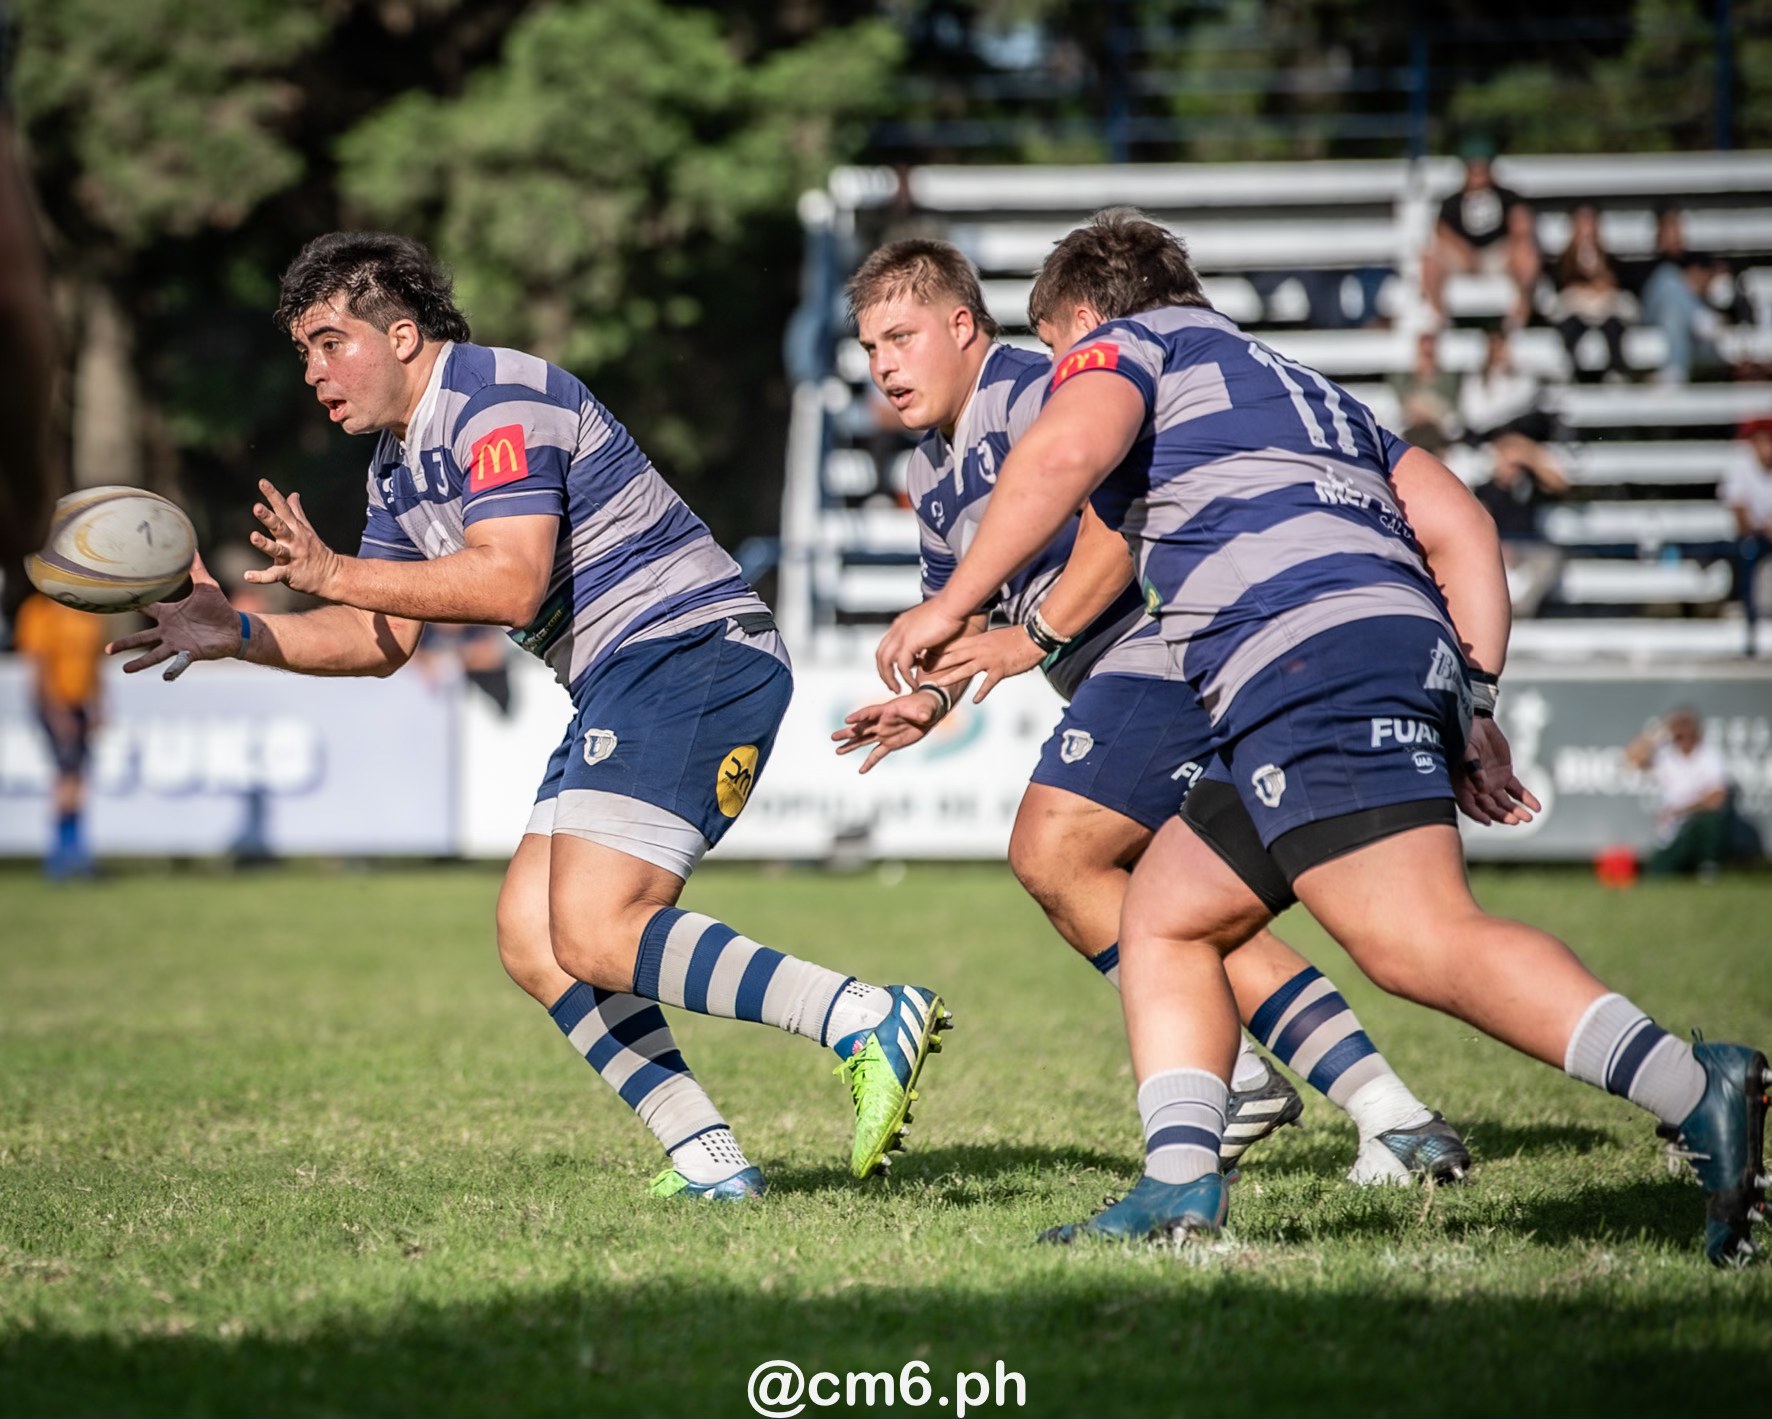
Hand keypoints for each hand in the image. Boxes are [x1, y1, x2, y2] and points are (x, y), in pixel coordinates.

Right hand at [105, 551, 239, 678]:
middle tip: (107, 650)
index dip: (130, 603)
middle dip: (125, 644)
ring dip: (141, 662)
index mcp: (169, 614)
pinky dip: (173, 670)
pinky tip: (165, 678)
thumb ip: (197, 568)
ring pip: (154, 654)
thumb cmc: (219, 608)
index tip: (110, 599)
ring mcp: (178, 644)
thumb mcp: (206, 585)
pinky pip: (180, 663)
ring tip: (125, 669)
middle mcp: (169, 631)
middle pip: (142, 638)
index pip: (145, 607)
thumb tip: (193, 546)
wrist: (235, 627)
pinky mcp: (191, 653)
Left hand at [246, 479, 342, 596]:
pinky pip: (274, 575)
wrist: (330, 574)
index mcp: (295, 528)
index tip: (262, 482)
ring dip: (265, 543)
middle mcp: (293, 540)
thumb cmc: (314, 550)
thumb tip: (293, 494)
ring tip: (253, 537)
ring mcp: (291, 556)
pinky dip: (261, 576)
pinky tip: (247, 576)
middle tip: (257, 507)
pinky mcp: (289, 573)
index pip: (283, 508)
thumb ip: (296, 511)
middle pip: (279, 526)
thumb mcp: (306, 528)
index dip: (272, 495)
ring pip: (277, 549)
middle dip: (268, 517)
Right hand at [831, 690, 943, 773]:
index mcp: (887, 710)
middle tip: (833, 737)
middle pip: (861, 728)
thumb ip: (922, 713)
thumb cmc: (926, 706)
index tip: (848, 720)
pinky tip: (861, 771)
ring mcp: (884, 733)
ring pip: (864, 740)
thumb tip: (925, 718)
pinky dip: (870, 762)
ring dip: (851, 745)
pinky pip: (877, 754)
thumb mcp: (925, 708)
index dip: (859, 716)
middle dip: (848, 733)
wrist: (929, 713)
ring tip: (837, 751)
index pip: (870, 712)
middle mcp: (882, 722)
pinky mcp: (890, 744)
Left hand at [875, 598, 968, 691]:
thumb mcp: (930, 627)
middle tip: (892, 686)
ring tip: (898, 690)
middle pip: (880, 655)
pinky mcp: (910, 642)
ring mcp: (901, 635)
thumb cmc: (950, 613)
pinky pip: (902, 666)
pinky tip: (914, 684)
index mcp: (900, 624)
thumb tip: (922, 657)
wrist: (953, 604)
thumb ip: (923, 641)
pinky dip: (906, 677)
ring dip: (890, 678)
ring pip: (886, 662)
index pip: (885, 646)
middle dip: (884, 673)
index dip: (886, 662)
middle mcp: (897, 629)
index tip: (893, 674)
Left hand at [923, 624, 1044, 702]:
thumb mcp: (992, 638)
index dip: (937, 650)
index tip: (922, 655)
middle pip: (954, 657)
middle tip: (921, 670)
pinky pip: (988, 683)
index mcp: (978, 641)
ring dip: (950, 677)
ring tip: (937, 685)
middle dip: (937, 663)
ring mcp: (990, 660)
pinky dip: (982, 692)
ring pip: (966, 669)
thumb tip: (968, 650)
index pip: (953, 645)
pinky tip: (975, 700)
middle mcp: (980, 649)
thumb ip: (979, 644)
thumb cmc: (1015, 638)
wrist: (1034, 638)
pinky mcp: (1000, 669)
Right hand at [1454, 715, 1542, 826]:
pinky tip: (1536, 807)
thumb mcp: (1467, 750)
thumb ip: (1473, 767)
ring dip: (1515, 811)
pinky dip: (1526, 799)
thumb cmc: (1466, 736)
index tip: (1488, 821)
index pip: (1469, 805)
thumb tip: (1481, 785)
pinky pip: (1517, 791)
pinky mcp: (1505, 776)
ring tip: (1527, 818)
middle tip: (1515, 821)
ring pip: (1504, 803)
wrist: (1478, 724)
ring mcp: (1492, 783)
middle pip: (1490, 807)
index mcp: (1463, 784)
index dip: (1477, 814)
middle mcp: (1477, 787)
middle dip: (1502, 815)